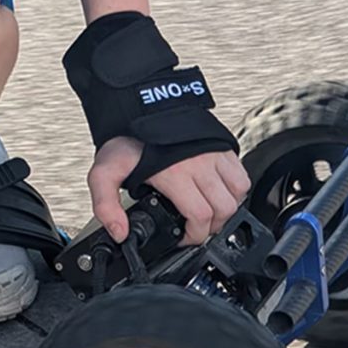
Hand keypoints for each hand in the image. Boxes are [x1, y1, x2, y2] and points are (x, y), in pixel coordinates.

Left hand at [88, 136, 250, 244]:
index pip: (200, 216)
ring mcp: (215, 155)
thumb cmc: (127, 138)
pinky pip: (242, 176)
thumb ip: (105, 205)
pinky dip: (235, 191)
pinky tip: (217, 194)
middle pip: (223, 209)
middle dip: (211, 227)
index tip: (183, 240)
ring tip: (208, 214)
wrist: (142, 108)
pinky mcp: (223, 147)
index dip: (194, 236)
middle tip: (195, 229)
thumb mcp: (105, 172)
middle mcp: (200, 164)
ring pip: (237, 194)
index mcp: (175, 174)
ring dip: (225, 210)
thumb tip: (119, 232)